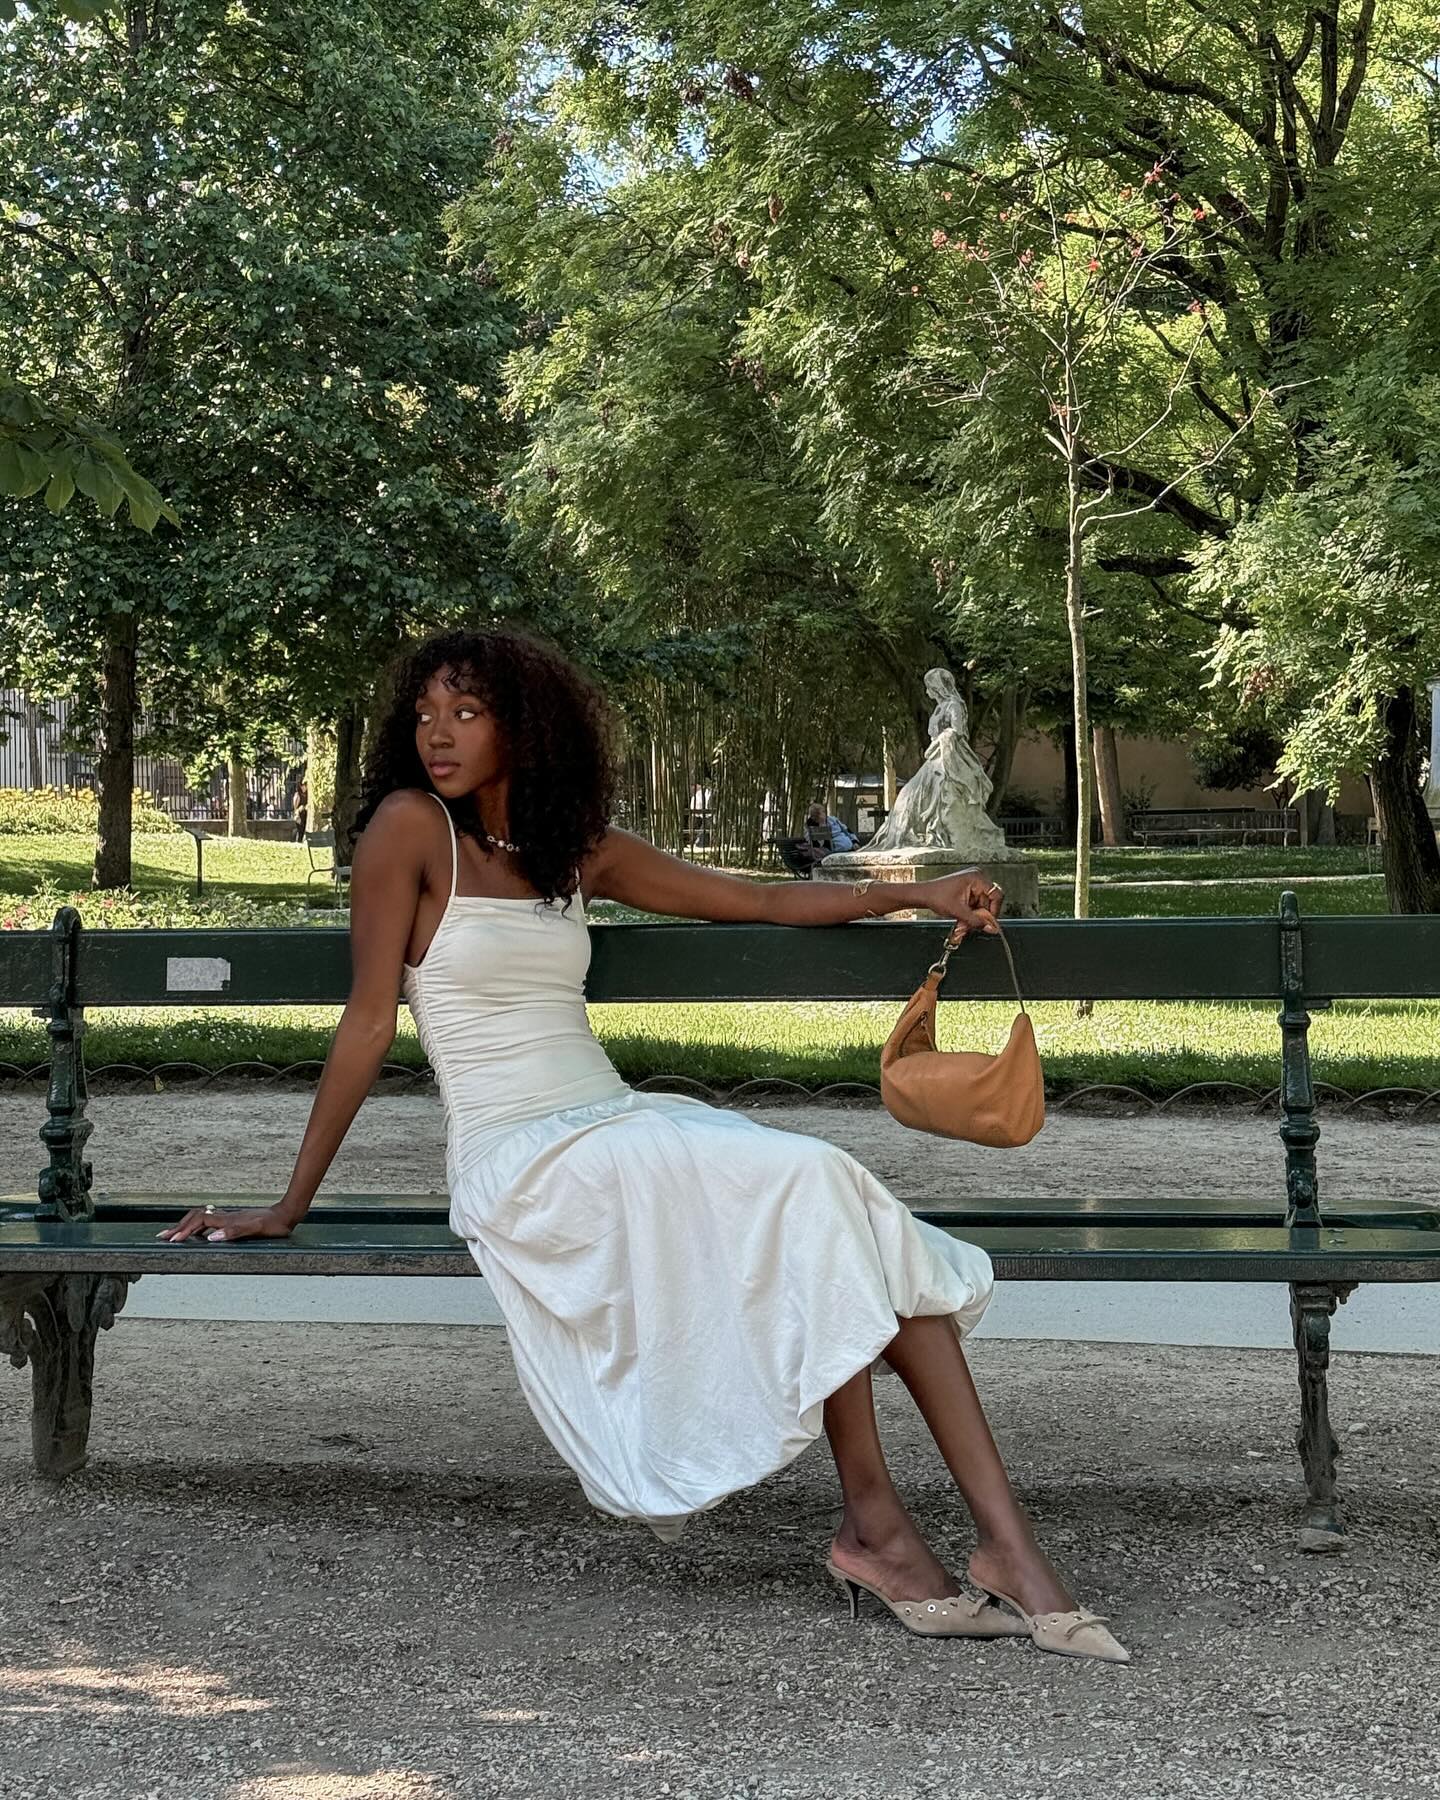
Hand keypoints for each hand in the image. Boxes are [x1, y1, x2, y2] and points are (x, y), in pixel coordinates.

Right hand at [156, 1203, 297, 1243]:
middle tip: (162, 1237)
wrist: (287, 1214)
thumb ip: (233, 1232)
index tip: (171, 1241)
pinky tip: (198, 1231)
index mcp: (227, 1219)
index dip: (184, 1231)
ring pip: (201, 1217)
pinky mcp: (234, 1219)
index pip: (199, 1223)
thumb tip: (211, 1238)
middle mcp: (225, 1216)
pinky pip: (210, 1220)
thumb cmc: (273, 1224)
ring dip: (186, 1225)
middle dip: (178, 1227)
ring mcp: (229, 1217)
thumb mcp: (255, 1229)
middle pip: (195, 1218)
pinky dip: (198, 1225)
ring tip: (174, 1233)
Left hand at [928, 870, 1004, 934]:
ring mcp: (973, 884)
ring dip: (974, 917)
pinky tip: (962, 918)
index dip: (993, 910)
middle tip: (970, 925)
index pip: (996, 895)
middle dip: (980, 916)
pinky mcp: (969, 890)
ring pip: (982, 906)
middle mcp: (977, 878)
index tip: (987, 922)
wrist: (923, 895)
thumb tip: (991, 928)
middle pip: (989, 902)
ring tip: (962, 922)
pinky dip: (970, 914)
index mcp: (976, 877)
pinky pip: (976, 905)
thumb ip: (976, 921)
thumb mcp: (958, 911)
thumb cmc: (935, 896)